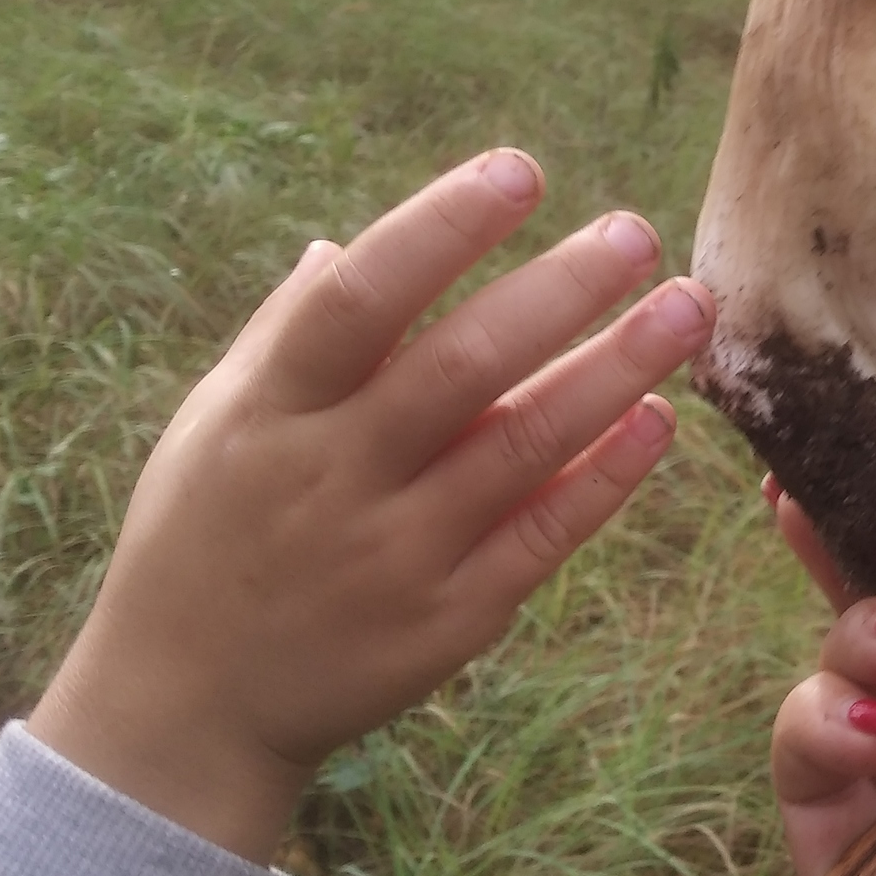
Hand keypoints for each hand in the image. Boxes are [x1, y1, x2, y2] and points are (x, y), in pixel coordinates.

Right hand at [30, 149, 713, 864]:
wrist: (189, 707)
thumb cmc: (204, 535)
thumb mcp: (215, 424)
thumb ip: (286, 333)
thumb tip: (343, 244)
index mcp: (271, 409)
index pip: (361, 300)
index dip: (441, 228)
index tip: (520, 168)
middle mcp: (334, 476)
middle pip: (459, 368)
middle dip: (558, 292)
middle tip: (639, 233)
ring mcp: (395, 554)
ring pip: (520, 448)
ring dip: (613, 372)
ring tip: (686, 310)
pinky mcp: (448, 620)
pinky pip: (542, 536)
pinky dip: (604, 475)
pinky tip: (659, 419)